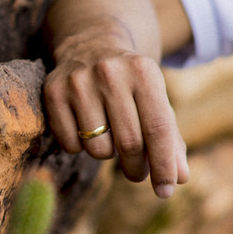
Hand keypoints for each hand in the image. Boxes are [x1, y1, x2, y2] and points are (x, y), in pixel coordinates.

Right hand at [43, 19, 188, 198]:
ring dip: (106, 154)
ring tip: (108, 137)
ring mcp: (78, 82)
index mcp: (143, 72)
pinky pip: (70, 144)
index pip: (158, 129)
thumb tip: (179, 178)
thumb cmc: (131, 83)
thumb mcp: (155, 100)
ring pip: (97, 148)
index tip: (166, 190)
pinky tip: (84, 128)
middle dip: (136, 168)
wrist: (91, 43)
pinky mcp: (53, 92)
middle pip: (128, 143)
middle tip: (137, 173)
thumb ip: (170, 139)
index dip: (164, 165)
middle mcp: (110, 73)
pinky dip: (79, 147)